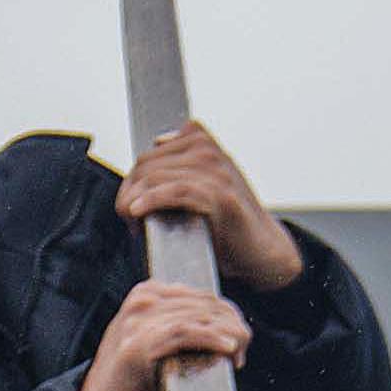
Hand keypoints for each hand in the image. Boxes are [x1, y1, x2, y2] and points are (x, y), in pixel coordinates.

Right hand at [76, 281, 251, 390]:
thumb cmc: (132, 382)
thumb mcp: (154, 342)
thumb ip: (179, 326)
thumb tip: (224, 326)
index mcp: (146, 293)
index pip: (201, 295)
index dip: (227, 315)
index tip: (240, 340)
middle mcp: (141, 300)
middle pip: (203, 304)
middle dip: (231, 325)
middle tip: (244, 349)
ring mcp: (137, 321)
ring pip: (198, 318)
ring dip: (227, 334)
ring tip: (241, 352)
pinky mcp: (139, 344)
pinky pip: (186, 334)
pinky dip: (212, 339)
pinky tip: (229, 349)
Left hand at [118, 122, 304, 291]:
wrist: (261, 249)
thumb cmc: (228, 221)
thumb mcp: (206, 181)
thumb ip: (184, 161)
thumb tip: (159, 140)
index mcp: (201, 141)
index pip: (148, 156)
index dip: (133, 183)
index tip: (132, 206)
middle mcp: (208, 151)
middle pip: (146, 166)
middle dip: (129, 194)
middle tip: (130, 220)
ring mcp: (216, 171)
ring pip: (156, 178)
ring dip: (134, 202)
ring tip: (135, 224)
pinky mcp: (220, 195)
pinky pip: (175, 191)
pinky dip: (151, 201)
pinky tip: (138, 212)